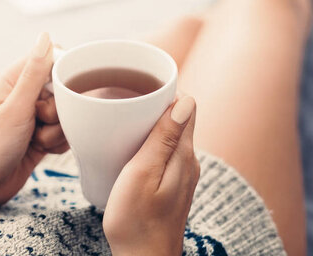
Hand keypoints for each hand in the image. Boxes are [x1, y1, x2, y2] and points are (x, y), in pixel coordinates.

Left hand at [0, 33, 68, 211]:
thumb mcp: (16, 108)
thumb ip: (34, 73)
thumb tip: (46, 36)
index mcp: (16, 79)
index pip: (54, 59)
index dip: (63, 75)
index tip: (58, 93)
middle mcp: (27, 94)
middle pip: (65, 90)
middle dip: (59, 110)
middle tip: (38, 121)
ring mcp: (35, 116)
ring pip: (68, 114)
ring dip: (58, 130)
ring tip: (36, 140)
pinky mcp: (43, 135)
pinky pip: (66, 132)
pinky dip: (58, 143)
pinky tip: (41, 151)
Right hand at [103, 96, 198, 255]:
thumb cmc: (135, 221)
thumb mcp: (142, 174)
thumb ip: (162, 139)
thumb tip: (186, 102)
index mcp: (183, 155)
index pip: (186, 107)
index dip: (165, 93)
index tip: (139, 90)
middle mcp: (188, 162)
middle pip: (178, 119)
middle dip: (154, 107)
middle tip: (123, 104)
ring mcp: (182, 174)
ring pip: (170, 136)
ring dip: (150, 126)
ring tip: (123, 124)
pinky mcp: (173, 185)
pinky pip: (164, 153)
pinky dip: (149, 144)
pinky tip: (130, 149)